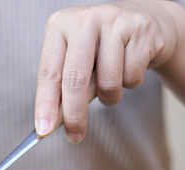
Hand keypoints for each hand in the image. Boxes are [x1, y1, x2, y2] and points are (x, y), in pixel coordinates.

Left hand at [35, 0, 181, 142]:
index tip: (44, 130)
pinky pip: (132, 77)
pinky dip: (130, 83)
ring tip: (110, 82)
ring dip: (109, 96)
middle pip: (75, 79)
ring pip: (108, 83)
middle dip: (74, 115)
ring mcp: (114, 22)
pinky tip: (129, 66)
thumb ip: (62, 90)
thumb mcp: (75, 64)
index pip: (49, 72)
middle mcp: (85, 20)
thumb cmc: (99, 50)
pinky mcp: (140, 30)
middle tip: (74, 136)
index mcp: (60, 25)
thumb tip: (51, 124)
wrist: (139, 24)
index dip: (45, 104)